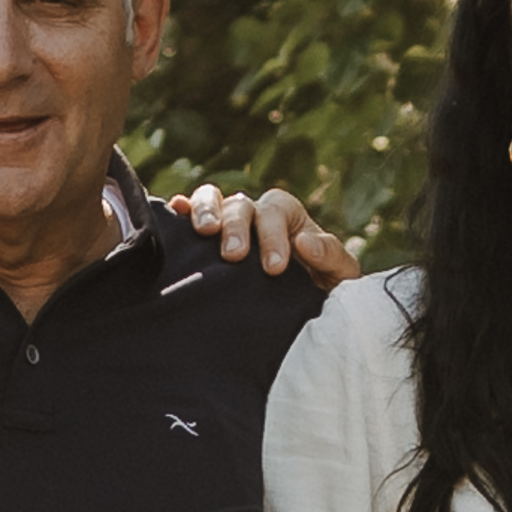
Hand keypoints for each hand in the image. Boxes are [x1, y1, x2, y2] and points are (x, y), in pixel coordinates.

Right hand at [172, 182, 363, 281]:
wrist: (294, 312)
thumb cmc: (319, 291)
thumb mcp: (338, 277)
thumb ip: (330, 256)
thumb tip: (304, 242)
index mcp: (287, 217)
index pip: (277, 212)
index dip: (274, 236)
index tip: (274, 268)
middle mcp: (254, 214)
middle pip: (241, 205)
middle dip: (237, 227)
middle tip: (234, 256)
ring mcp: (226, 223)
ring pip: (212, 199)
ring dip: (206, 212)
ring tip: (204, 233)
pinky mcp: (203, 240)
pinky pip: (188, 215)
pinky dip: (180, 211)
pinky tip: (173, 211)